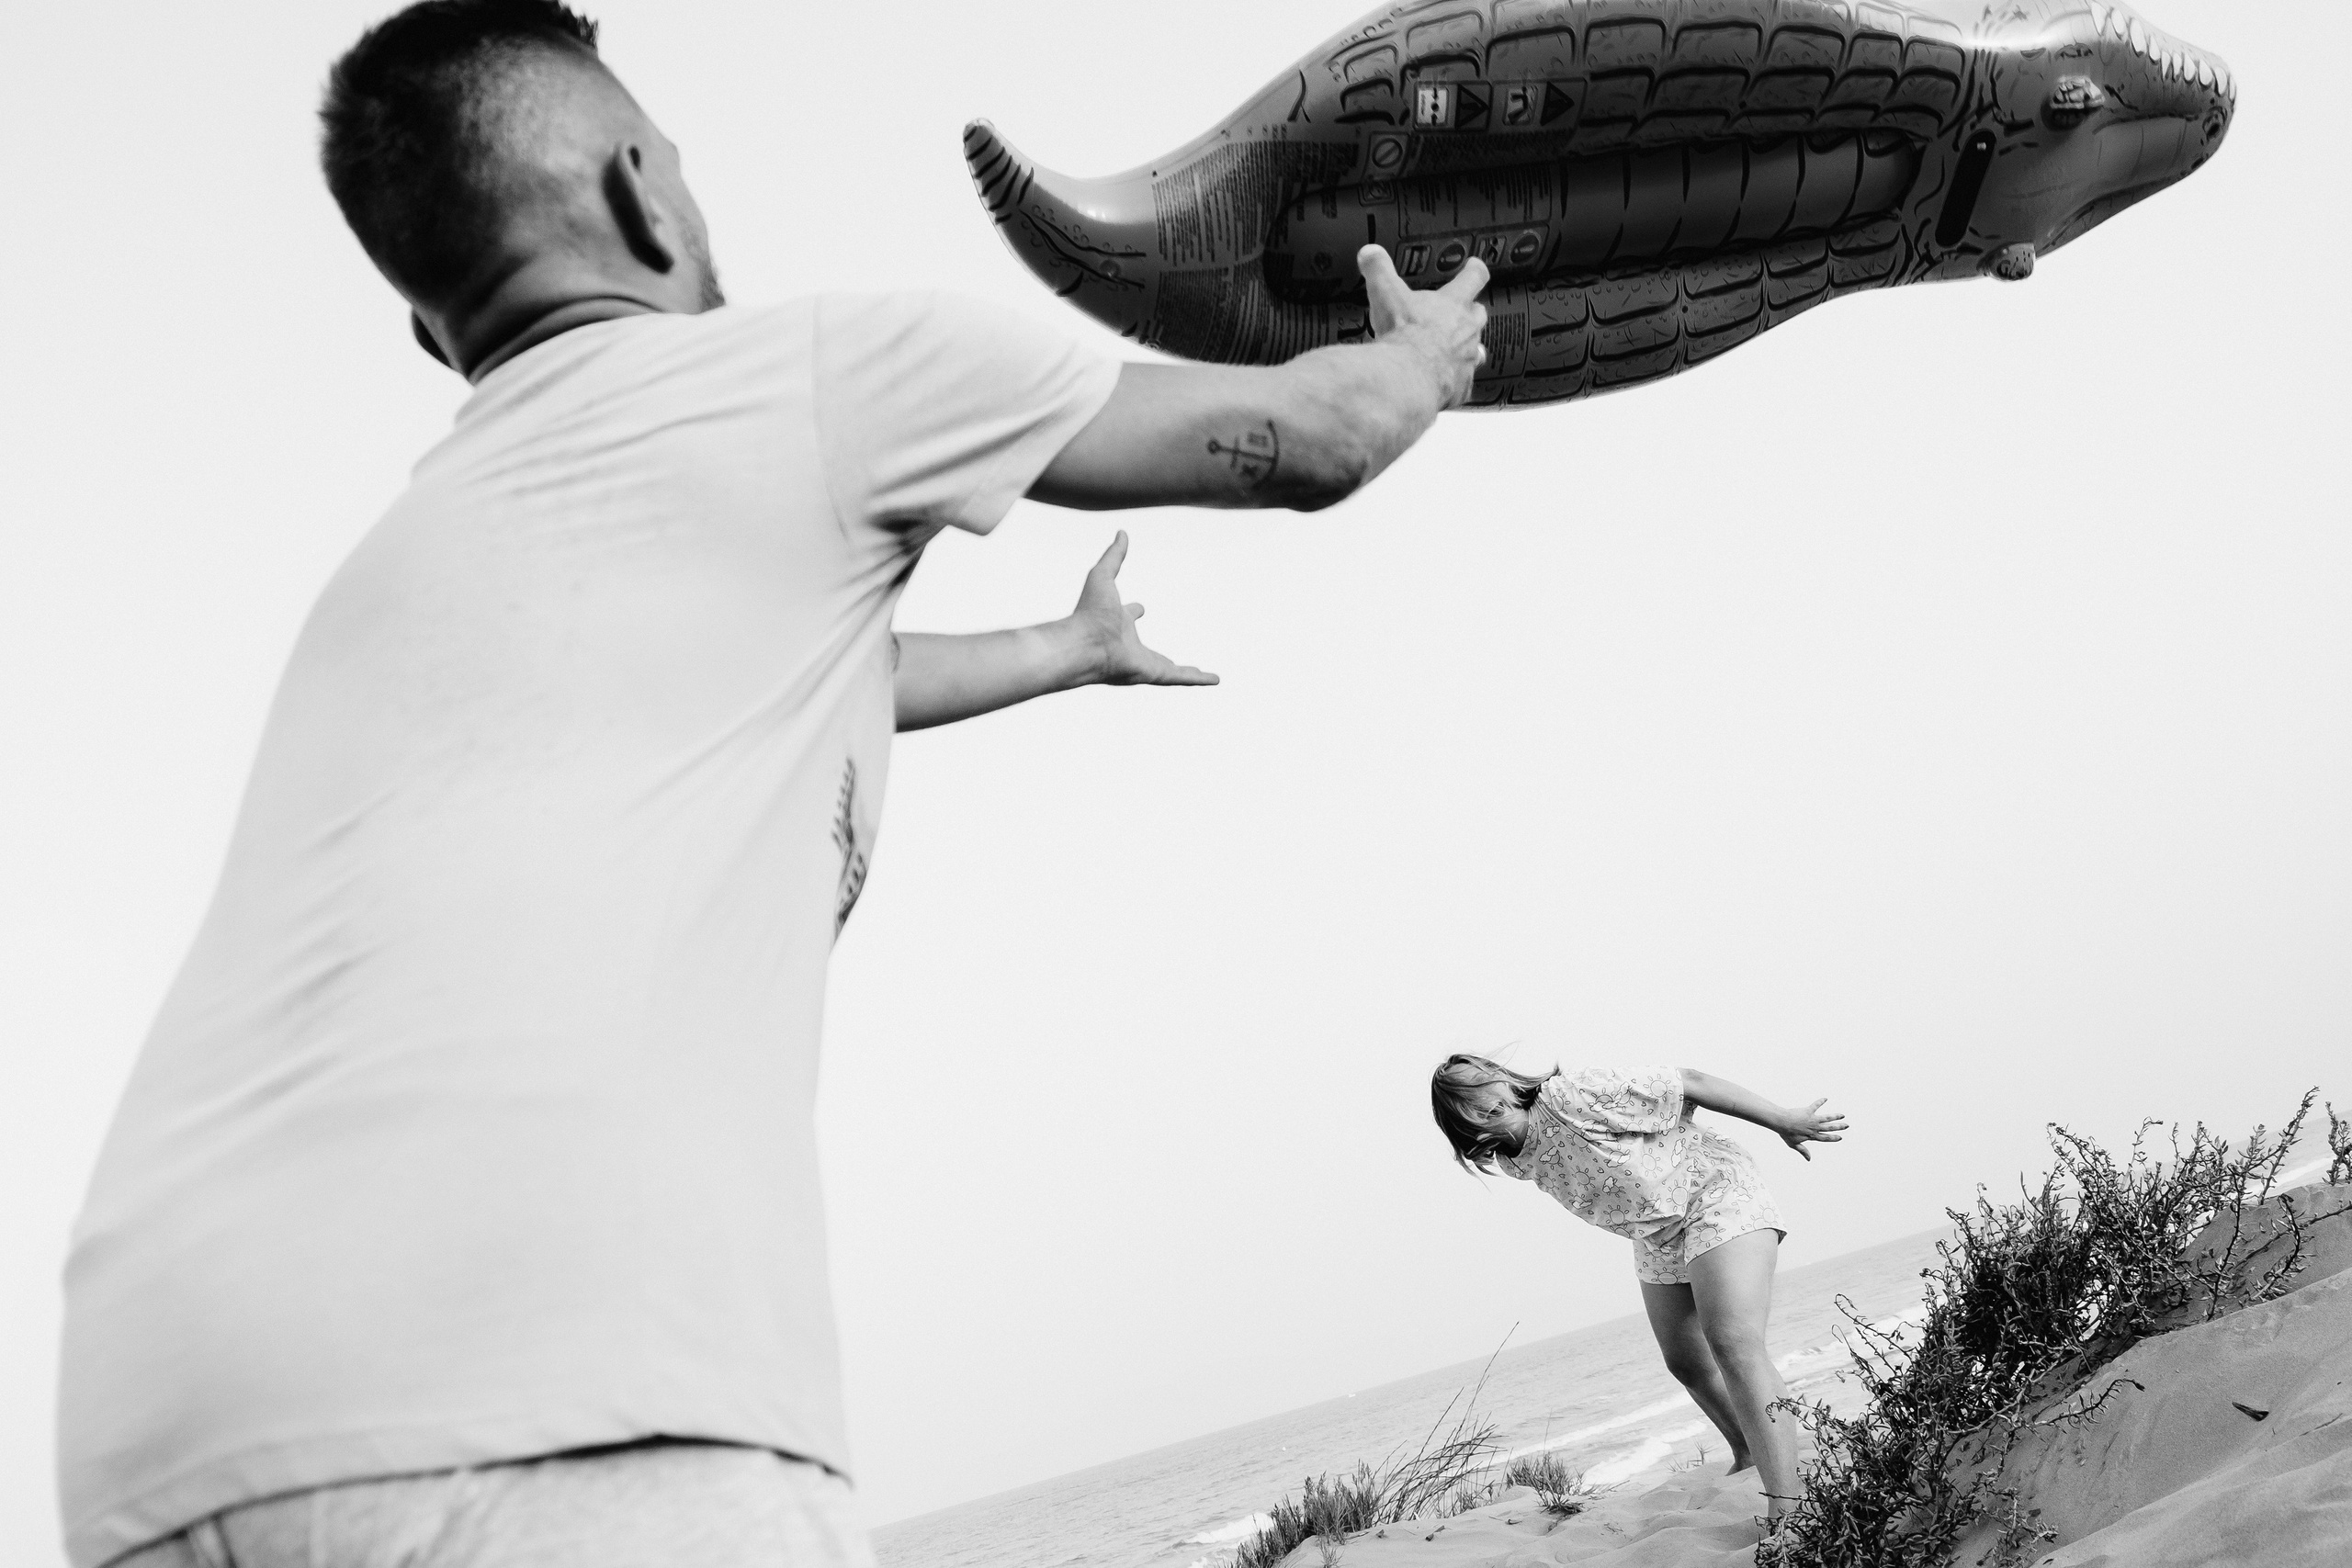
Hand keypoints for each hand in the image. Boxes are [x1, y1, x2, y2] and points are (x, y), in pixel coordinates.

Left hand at [1067, 532, 1218, 688]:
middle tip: (1171, 657)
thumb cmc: (1090, 612)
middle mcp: (1129, 645)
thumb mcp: (1102, 575)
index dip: (1133, 611)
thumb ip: (1113, 555)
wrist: (1085, 643)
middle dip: (1159, 654)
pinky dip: (1198, 680)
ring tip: (1202, 674)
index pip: (1128, 615)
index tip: (1140, 608)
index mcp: (1117, 622)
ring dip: (1186, 671)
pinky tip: (1215, 680)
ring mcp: (1142, 663)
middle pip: (1148, 649)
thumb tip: (1121, 533)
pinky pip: (1181, 677)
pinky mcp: (1153, 674)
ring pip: (1169, 668)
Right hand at [1358, 244, 1489, 408]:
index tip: (1474, 266)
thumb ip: (1378, 269)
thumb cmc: (1403, 334)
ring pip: (1476, 350)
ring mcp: (1466, 359)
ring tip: (1453, 352)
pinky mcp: (1460, 386)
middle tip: (1461, 312)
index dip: (1474, 270)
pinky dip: (1455, 383)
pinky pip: (1463, 384)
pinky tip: (1444, 385)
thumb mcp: (1385, 293)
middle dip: (1470, 312)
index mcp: (1453, 303)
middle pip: (1478, 315)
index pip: (1474, 278)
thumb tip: (1370, 253)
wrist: (1408, 376)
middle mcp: (1466, 330)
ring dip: (1466, 349)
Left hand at [1776, 1099, 1847, 1160]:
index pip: (1825, 1138)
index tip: (1840, 1137)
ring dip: (1835, 1116)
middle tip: (1847, 1125)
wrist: (1781, 1122)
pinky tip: (1825, 1098)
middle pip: (1830, 1127)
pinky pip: (1816, 1105)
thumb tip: (1809, 1160)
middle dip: (1839, 1127)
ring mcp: (1812, 1119)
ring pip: (1827, 1117)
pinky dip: (1820, 1101)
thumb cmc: (1786, 1133)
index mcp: (1812, 1135)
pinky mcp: (1808, 1110)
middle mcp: (1815, 1127)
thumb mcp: (1794, 1144)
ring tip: (1842, 1115)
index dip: (1833, 1138)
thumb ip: (1803, 1151)